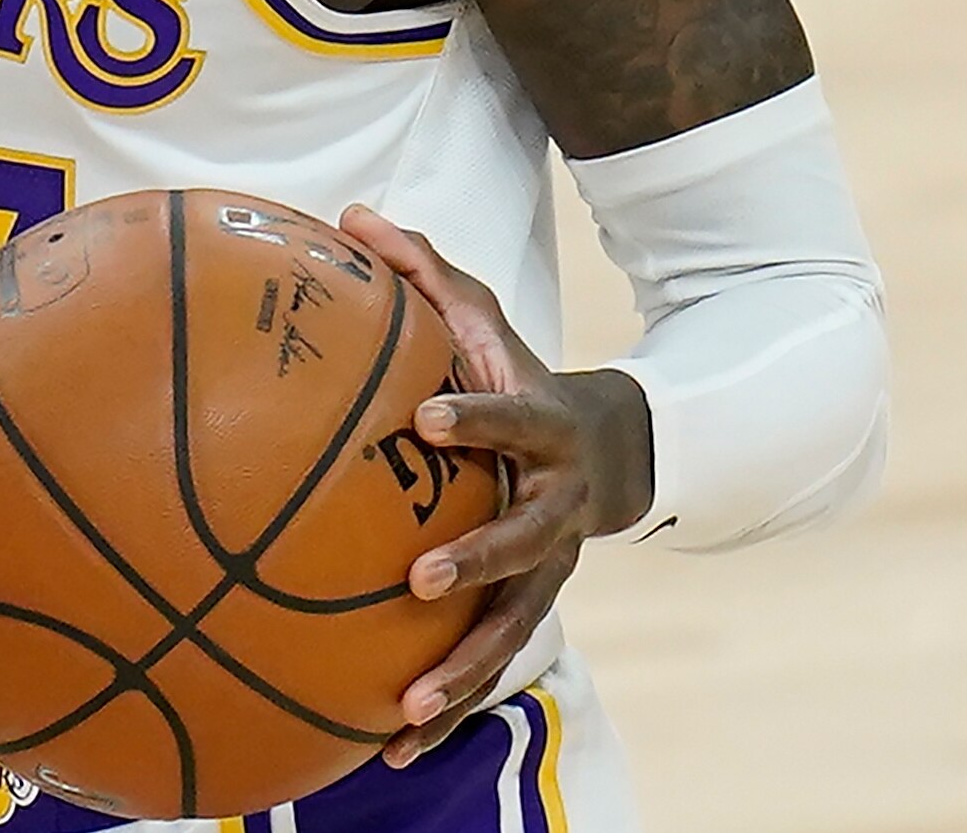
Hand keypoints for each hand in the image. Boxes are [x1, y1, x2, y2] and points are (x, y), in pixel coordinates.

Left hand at [341, 206, 654, 767]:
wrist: (615, 451)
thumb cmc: (521, 375)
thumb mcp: (485, 321)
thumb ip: (423, 270)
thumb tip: (351, 212)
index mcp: (539, 429)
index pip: (509, 417)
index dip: (476, 417)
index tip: (426, 417)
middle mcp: (555, 507)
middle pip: (524, 540)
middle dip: (477, 560)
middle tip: (420, 579)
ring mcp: (551, 568)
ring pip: (513, 628)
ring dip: (463, 671)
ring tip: (407, 708)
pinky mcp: (533, 612)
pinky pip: (490, 667)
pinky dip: (445, 711)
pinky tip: (387, 755)